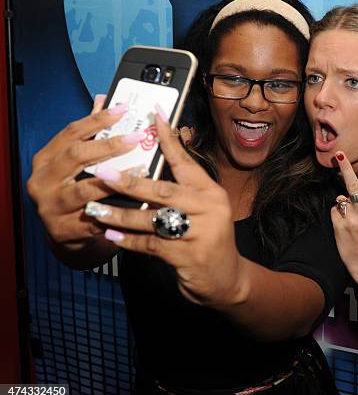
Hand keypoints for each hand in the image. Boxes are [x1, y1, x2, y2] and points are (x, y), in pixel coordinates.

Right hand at [26, 95, 144, 246]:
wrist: (65, 234)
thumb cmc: (74, 190)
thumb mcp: (76, 163)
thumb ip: (89, 133)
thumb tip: (103, 99)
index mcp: (46, 159)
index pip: (71, 132)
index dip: (97, 119)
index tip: (123, 109)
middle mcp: (42, 181)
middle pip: (76, 156)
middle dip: (108, 146)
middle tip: (136, 138)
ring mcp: (51, 207)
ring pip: (86, 189)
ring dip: (116, 179)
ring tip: (142, 169)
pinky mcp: (65, 230)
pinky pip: (96, 217)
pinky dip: (117, 209)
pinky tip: (137, 201)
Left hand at [86, 112, 243, 306]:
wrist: (225, 278)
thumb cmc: (207, 237)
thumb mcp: (203, 209)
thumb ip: (182, 188)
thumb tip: (153, 161)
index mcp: (210, 191)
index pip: (185, 161)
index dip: (168, 139)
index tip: (153, 116)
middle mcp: (209, 208)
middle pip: (162, 190)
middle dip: (128, 182)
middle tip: (101, 172)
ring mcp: (199, 232)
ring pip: (150, 219)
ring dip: (118, 215)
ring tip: (94, 209)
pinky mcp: (187, 256)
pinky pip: (150, 245)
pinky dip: (128, 241)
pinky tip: (110, 236)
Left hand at [331, 147, 357, 280]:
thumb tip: (343, 197)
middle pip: (352, 183)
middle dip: (345, 166)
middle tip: (338, 153)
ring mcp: (350, 217)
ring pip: (340, 200)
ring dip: (343, 208)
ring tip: (352, 224)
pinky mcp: (338, 224)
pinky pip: (333, 212)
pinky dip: (337, 218)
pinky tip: (344, 230)